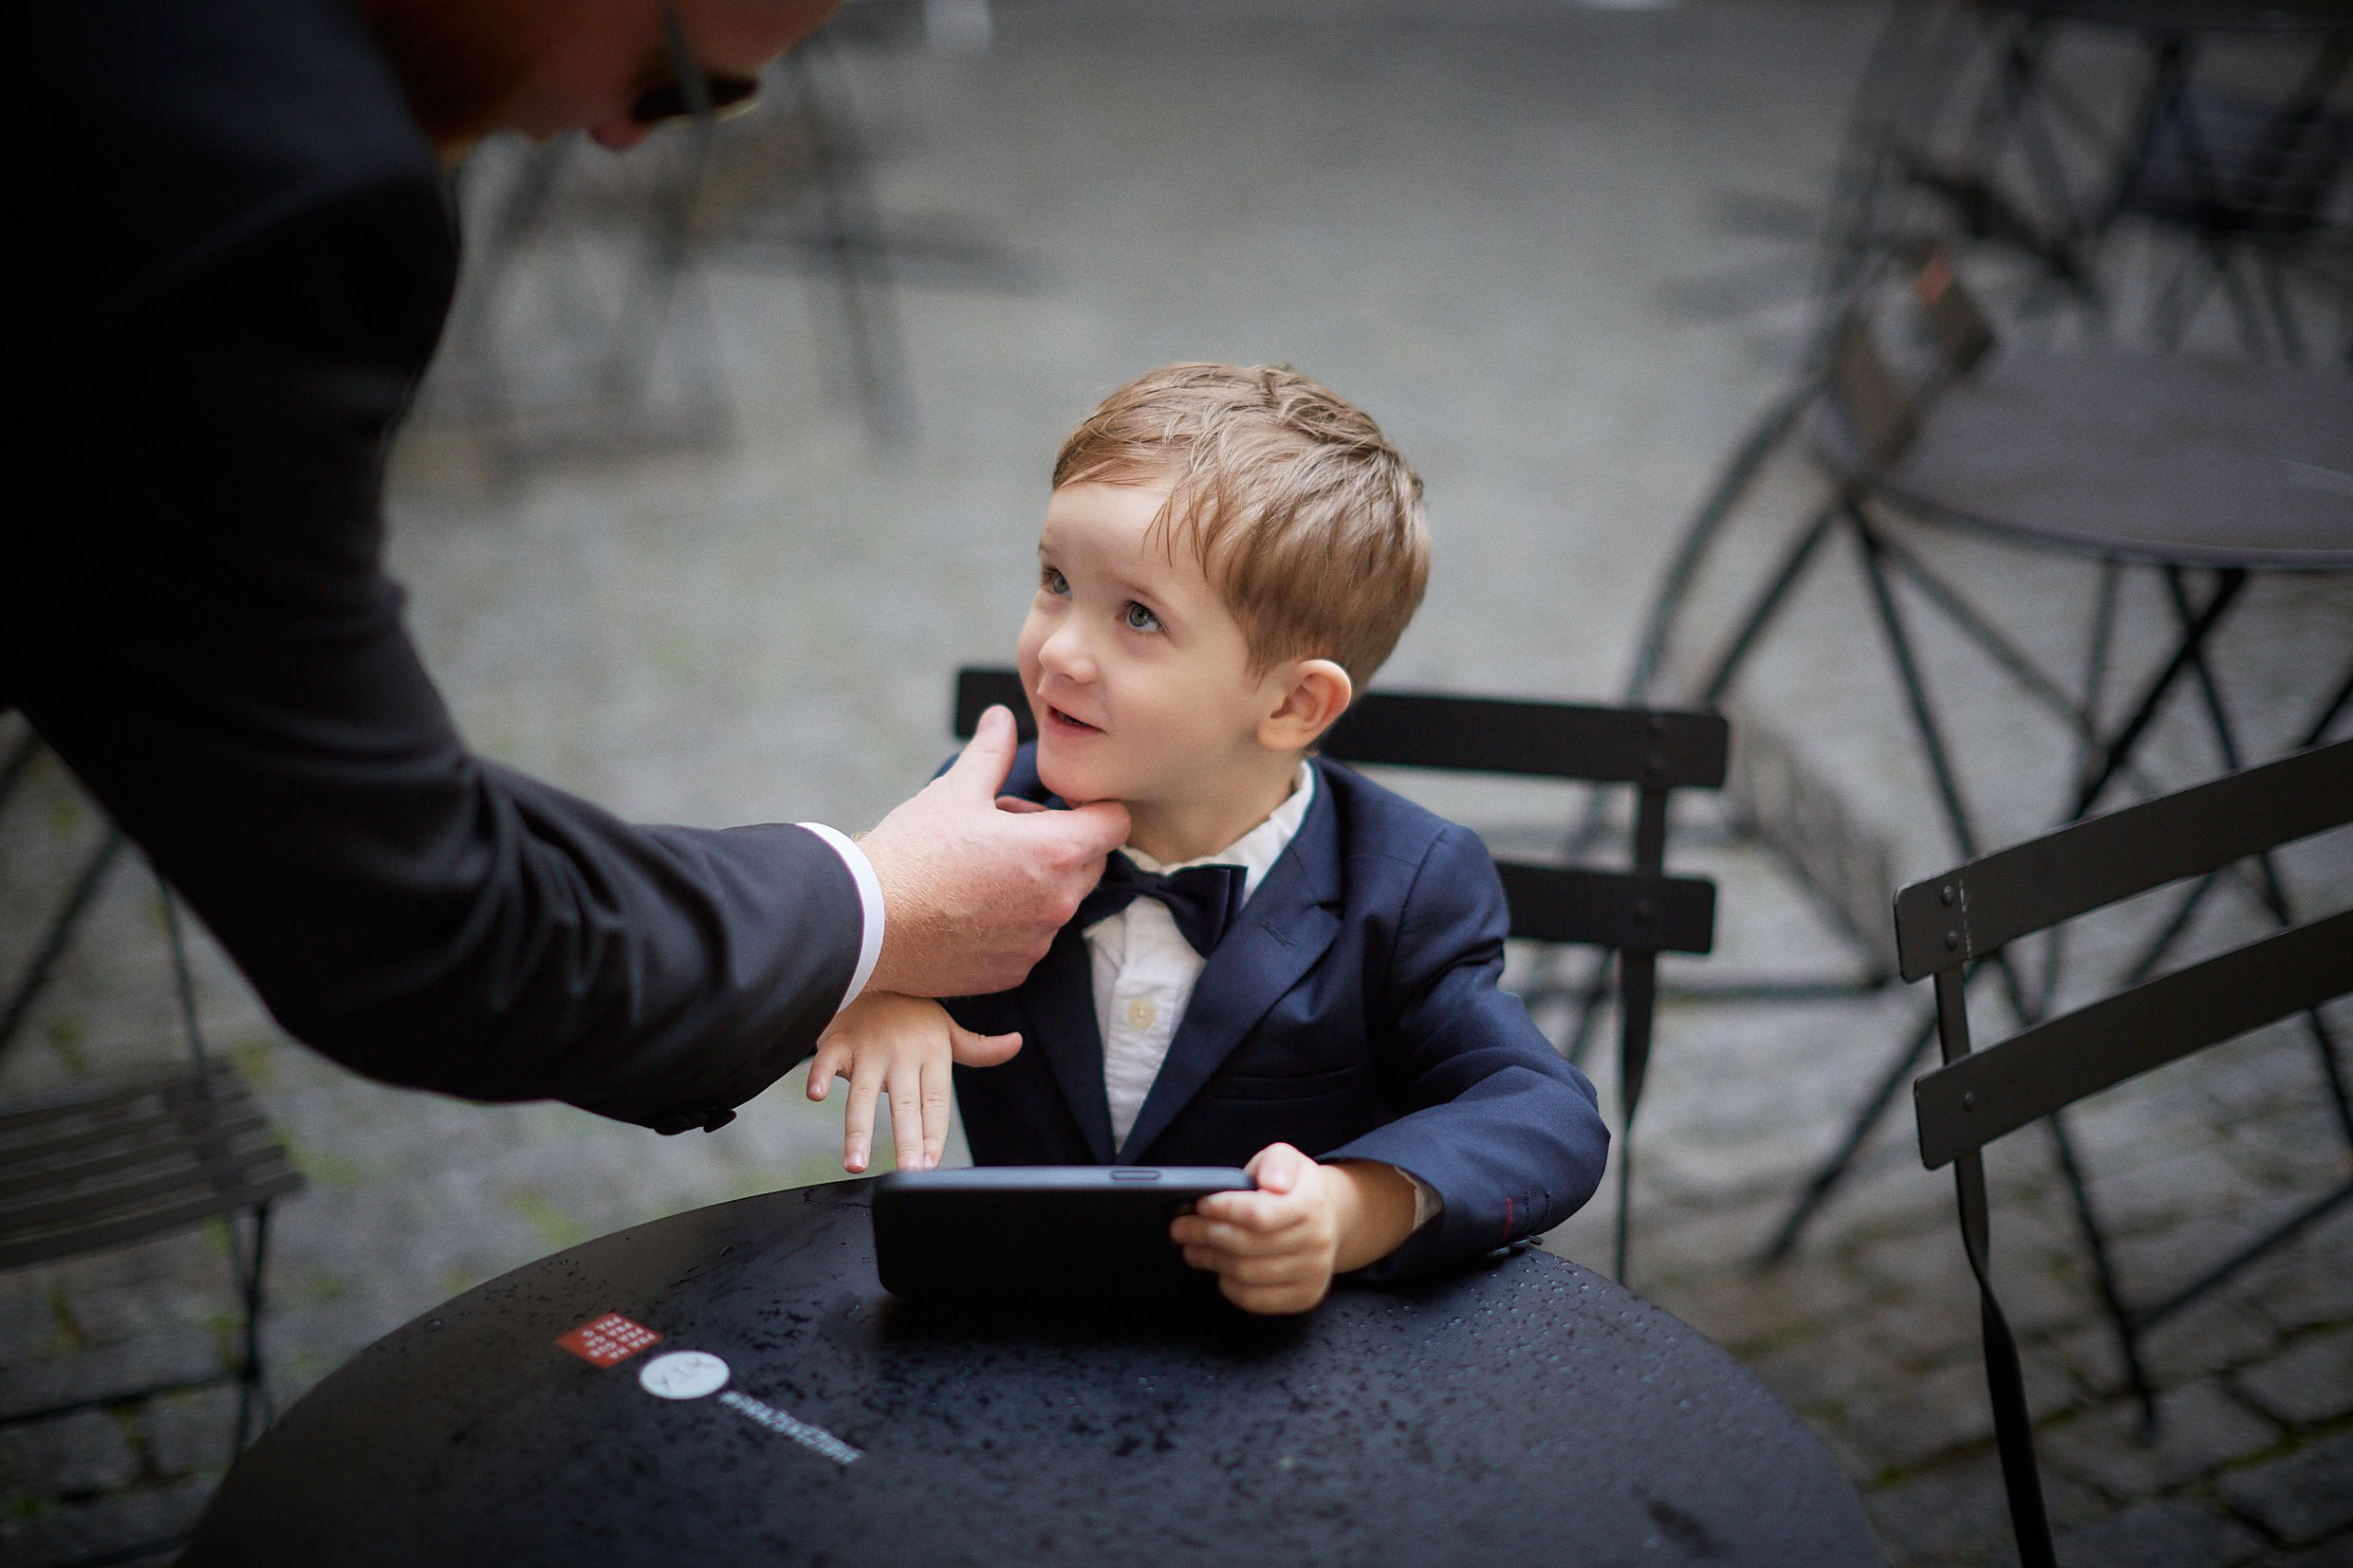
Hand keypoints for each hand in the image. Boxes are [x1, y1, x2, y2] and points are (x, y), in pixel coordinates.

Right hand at [805, 993, 1020, 1172]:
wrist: (876, 968)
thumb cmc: (912, 1010)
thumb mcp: (947, 1027)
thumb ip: (978, 1047)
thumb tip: (1016, 1043)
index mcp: (931, 1054)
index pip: (936, 1103)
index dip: (934, 1135)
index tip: (930, 1166)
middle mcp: (903, 1054)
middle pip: (906, 1105)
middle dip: (907, 1141)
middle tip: (907, 1172)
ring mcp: (870, 1048)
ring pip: (864, 1094)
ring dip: (858, 1130)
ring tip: (856, 1164)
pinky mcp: (839, 1040)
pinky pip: (827, 1060)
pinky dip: (818, 1075)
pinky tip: (814, 1096)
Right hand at [858, 706, 1129, 997]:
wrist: (865, 924)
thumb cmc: (912, 853)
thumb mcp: (955, 790)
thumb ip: (992, 752)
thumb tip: (1001, 717)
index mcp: (1056, 851)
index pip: (1115, 822)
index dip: (1092, 806)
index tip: (1058, 804)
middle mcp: (1059, 902)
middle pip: (1092, 862)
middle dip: (1063, 841)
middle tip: (1006, 828)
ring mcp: (1037, 942)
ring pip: (1059, 900)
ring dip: (1037, 881)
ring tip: (980, 866)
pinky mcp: (1014, 971)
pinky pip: (1032, 937)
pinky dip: (1014, 920)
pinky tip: (968, 906)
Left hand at [1170, 1144, 1419, 1314]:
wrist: (1327, 1220)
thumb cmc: (1293, 1188)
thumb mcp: (1286, 1160)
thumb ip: (1276, 1162)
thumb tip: (1272, 1183)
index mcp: (1312, 1203)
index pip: (1259, 1214)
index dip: (1224, 1210)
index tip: (1200, 1205)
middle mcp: (1318, 1241)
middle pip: (1246, 1245)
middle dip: (1206, 1235)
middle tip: (1180, 1228)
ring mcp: (1313, 1273)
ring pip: (1246, 1273)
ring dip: (1211, 1260)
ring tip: (1192, 1248)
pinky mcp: (1304, 1297)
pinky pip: (1255, 1299)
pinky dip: (1229, 1286)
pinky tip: (1218, 1269)